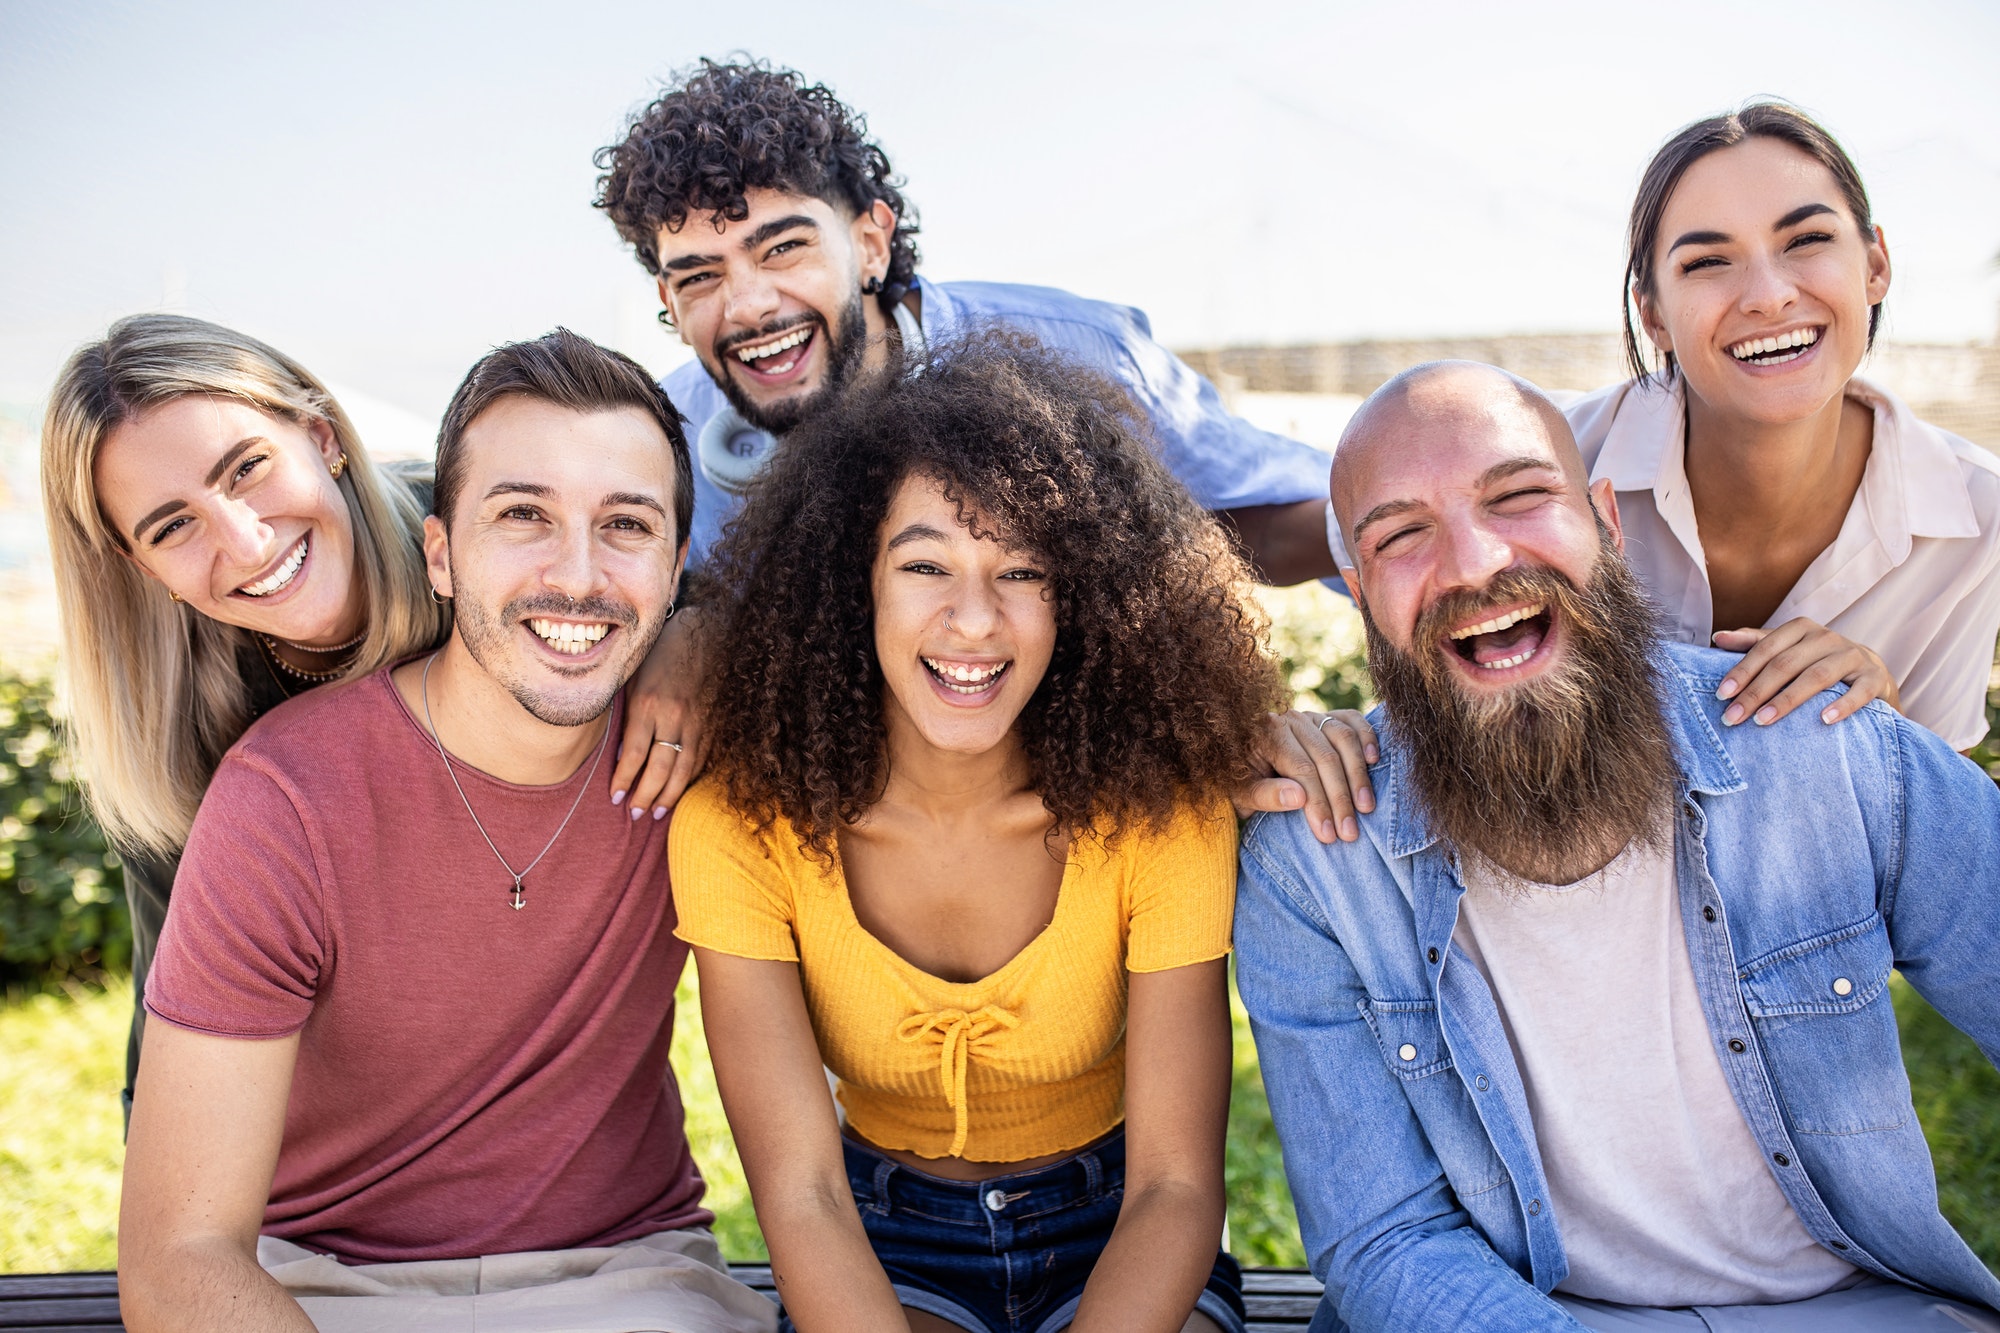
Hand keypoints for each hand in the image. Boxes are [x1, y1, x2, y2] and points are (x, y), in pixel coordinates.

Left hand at [610, 609, 709, 819]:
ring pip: (683, 769)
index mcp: (648, 704)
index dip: (624, 780)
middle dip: (645, 795)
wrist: (705, 635)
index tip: (615, 797)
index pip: (634, 754)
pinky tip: (678, 792)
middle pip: (659, 768)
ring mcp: (697, 722)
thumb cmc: (660, 654)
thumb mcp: (633, 678)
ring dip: (669, 795)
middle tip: (634, 814)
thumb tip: (622, 756)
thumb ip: (627, 716)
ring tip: (656, 814)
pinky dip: (689, 779)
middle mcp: (673, 717)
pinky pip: (700, 759)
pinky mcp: (712, 724)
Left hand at [1233, 709, 1377, 843]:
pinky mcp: (1327, 716)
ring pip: (1344, 739)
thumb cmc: (1242, 781)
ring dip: (1358, 775)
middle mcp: (1291, 720)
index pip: (1301, 769)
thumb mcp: (1242, 794)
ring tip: (1366, 808)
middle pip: (1326, 757)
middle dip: (1340, 798)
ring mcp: (1311, 715)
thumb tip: (1298, 797)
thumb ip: (1264, 795)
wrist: (1243, 759)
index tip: (1328, 834)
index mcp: (1267, 735)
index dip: (1318, 803)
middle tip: (1350, 832)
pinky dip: (1367, 737)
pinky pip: (1353, 720)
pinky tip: (1374, 762)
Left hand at [1711, 618, 1899, 726]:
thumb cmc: (1815, 661)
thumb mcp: (1786, 648)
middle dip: (1756, 692)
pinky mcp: (1874, 677)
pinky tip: (1823, 720)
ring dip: (1787, 700)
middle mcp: (1827, 638)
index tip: (1721, 695)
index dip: (1742, 671)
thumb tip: (1717, 638)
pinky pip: (1859, 692)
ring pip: (1817, 676)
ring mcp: (1853, 656)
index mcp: (1800, 628)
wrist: (1869, 672)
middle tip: (1733, 718)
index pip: (1765, 648)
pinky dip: (1842, 705)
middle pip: (1785, 664)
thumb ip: (1753, 642)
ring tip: (1763, 720)